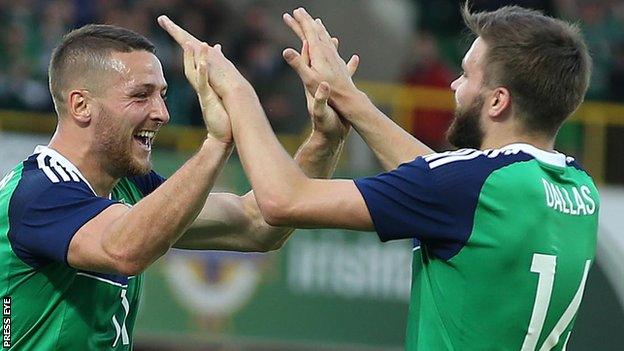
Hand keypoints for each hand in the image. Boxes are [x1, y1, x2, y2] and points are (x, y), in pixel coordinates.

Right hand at [158, 15, 231, 143]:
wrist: (222, 135)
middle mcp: (200, 87)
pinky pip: (203, 85)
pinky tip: (203, 63)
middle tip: (175, 29)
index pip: (192, 63)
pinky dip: (203, 73)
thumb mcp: (219, 95)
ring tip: (191, 43)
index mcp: (203, 85)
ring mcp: (202, 93)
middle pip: (188, 64)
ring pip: (193, 73)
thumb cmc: (222, 116)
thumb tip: (217, 63)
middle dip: (183, 47)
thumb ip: (216, 81)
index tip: (181, 33)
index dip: (187, 48)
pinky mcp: (207, 100)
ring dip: (192, 58)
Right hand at [282, 8, 358, 98]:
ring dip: (320, 28)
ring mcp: (335, 56)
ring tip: (316, 22)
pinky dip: (332, 42)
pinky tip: (335, 41)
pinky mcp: (340, 63)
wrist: (347, 99)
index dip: (300, 21)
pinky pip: (335, 48)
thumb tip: (285, 51)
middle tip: (299, 11)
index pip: (308, 32)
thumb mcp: (308, 79)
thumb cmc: (327, 91)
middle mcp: (328, 51)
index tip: (294, 12)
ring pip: (327, 38)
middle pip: (317, 31)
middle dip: (307, 20)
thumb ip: (298, 64)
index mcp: (319, 52)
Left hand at [286, 38, 357, 141]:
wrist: (331, 138)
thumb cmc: (324, 127)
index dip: (305, 46)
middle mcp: (318, 83)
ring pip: (329, 64)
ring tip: (334, 37)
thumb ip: (320, 99)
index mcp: (313, 85)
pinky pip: (344, 74)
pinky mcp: (338, 93)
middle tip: (315, 26)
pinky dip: (348, 65)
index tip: (306, 31)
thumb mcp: (320, 112)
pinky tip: (355, 59)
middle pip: (315, 57)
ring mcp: (329, 87)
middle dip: (315, 42)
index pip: (306, 61)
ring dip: (331, 51)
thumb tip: (323, 85)